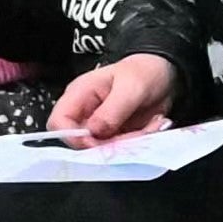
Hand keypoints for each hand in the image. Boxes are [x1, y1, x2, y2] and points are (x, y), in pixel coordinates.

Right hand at [50, 54, 179, 145]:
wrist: (163, 73)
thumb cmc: (143, 72)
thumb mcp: (131, 88)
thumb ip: (112, 111)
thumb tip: (94, 132)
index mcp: (79, 95)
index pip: (58, 123)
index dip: (73, 138)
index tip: (97, 143)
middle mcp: (86, 113)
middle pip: (82, 142)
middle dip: (109, 145)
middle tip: (134, 135)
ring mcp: (100, 126)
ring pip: (104, 149)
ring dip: (128, 144)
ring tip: (148, 127)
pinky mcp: (116, 134)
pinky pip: (121, 148)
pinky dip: (137, 143)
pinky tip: (150, 128)